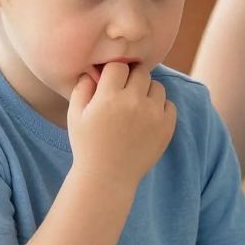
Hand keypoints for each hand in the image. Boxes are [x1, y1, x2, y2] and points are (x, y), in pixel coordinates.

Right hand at [67, 63, 175, 190]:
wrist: (108, 178)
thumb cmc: (87, 145)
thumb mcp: (75, 115)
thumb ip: (82, 87)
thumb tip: (93, 71)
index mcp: (109, 97)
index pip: (118, 66)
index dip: (113, 72)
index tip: (111, 82)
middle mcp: (133, 102)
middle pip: (140, 71)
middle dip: (132, 78)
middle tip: (124, 92)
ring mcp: (153, 115)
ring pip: (157, 86)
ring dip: (147, 91)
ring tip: (136, 106)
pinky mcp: (166, 127)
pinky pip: (169, 105)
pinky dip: (160, 108)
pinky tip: (147, 119)